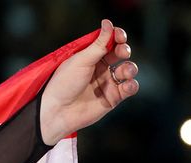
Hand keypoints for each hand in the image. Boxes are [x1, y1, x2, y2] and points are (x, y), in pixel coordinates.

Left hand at [40, 20, 138, 145]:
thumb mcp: (81, 60)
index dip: (117, 37)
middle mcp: (100, 68)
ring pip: (128, 70)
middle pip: (120, 54)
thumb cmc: (64, 84)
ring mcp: (107, 83)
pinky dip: (132, 85)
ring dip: (130, 68)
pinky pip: (129, 88)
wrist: (58, 112)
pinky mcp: (113, 97)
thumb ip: (98, 44)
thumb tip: (108, 22)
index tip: (120, 36)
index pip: (109, 42)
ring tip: (125, 72)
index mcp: (90, 57)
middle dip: (124, 50)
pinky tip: (126, 85)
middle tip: (122, 53)